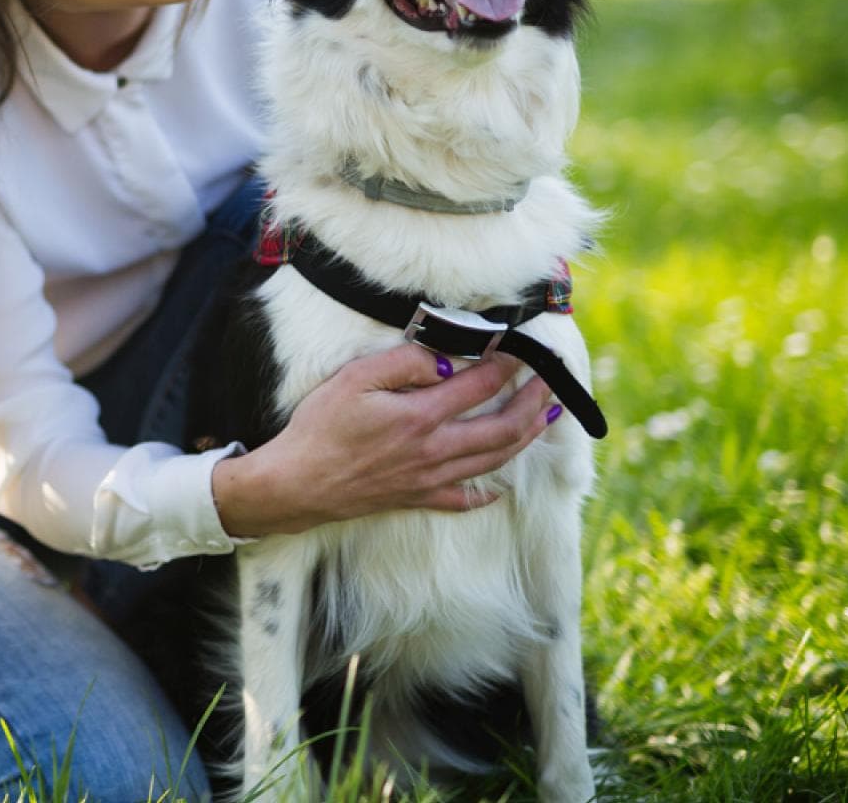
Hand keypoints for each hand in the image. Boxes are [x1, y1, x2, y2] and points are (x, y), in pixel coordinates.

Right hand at [210, 345, 558, 536]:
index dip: (508, 364)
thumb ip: (403, 364)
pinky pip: (462, 499)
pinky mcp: (415, 498)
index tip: (521, 348)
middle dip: (534, 403)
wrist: (295, 484)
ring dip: (525, 439)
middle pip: (503, 428)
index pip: (480, 385)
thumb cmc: (319, 429)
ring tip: (544, 421)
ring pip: (493, 461)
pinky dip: (486, 494)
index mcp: (421, 416)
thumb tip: (444, 361)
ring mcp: (428, 478)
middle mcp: (434, 450)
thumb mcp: (355, 380)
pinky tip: (498, 488)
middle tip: (551, 384)